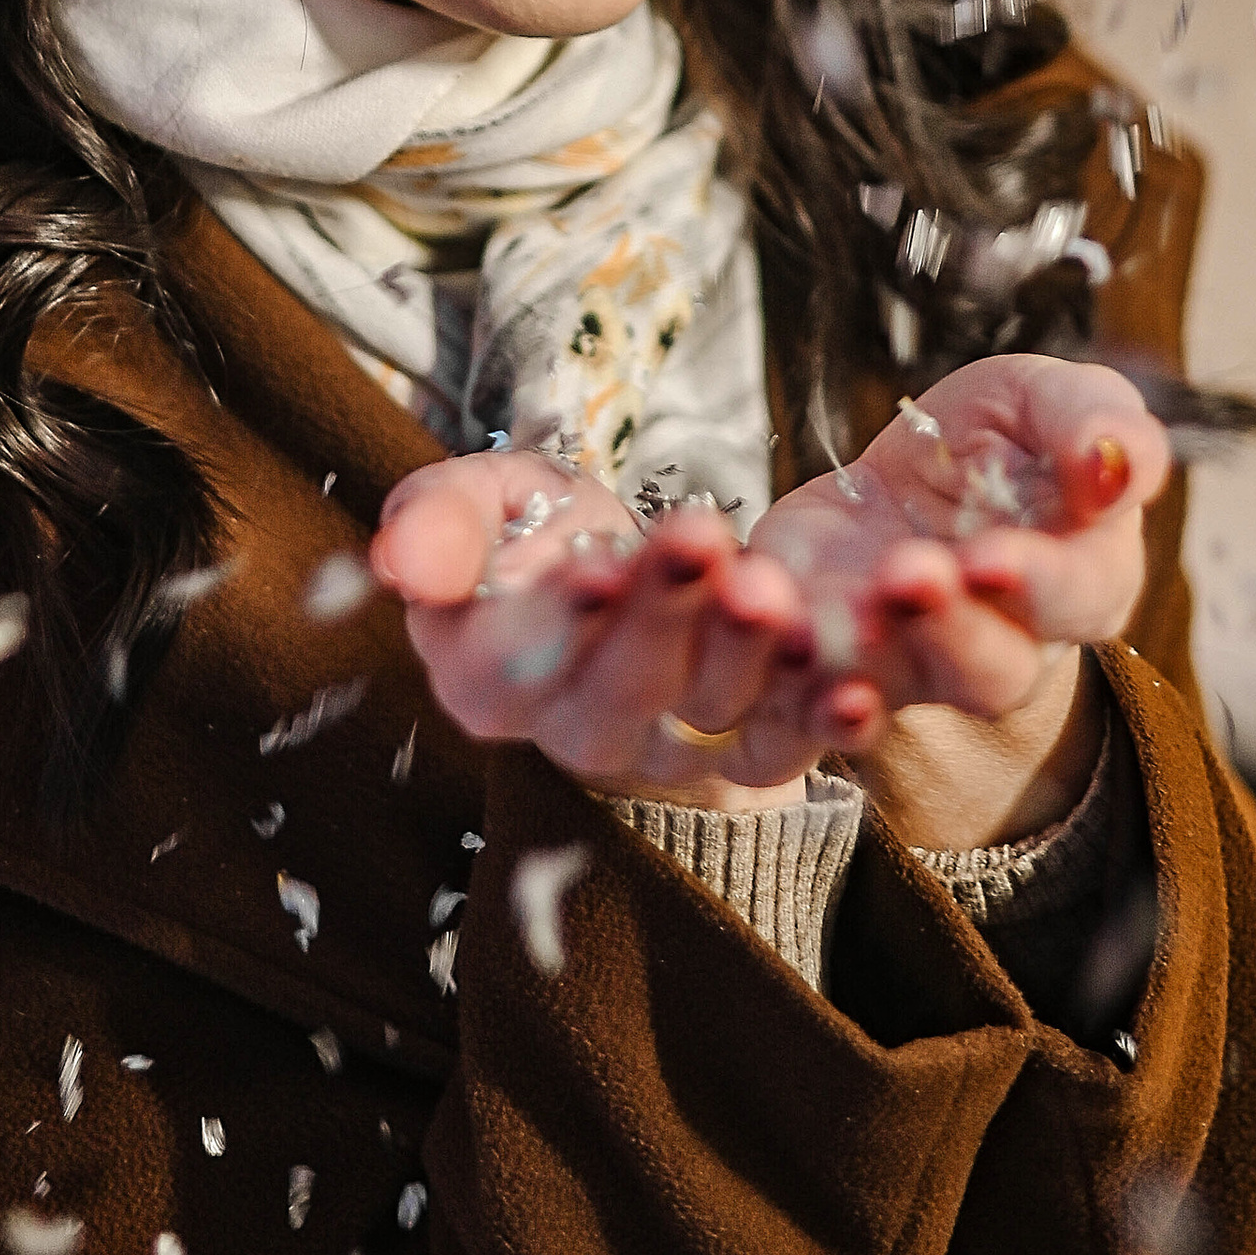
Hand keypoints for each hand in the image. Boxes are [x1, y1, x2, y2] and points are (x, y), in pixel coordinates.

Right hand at [371, 451, 870, 811]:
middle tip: (699, 542)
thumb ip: (437, 523)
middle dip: (661, 616)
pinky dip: (821, 722)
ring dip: (747, 654)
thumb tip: (397, 559)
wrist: (609, 560)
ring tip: (774, 586)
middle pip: (617, 690)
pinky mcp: (742, 753)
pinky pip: (782, 749)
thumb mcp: (476, 501)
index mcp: (487, 677)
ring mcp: (664, 751)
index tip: (594, 568)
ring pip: (707, 714)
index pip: (514, 662)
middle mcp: (574, 732)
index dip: (556, 620)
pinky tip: (857, 685)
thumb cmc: (529, 529)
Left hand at [750, 356, 1168, 848]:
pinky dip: (763, 668)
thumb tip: (1112, 459)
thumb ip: (1092, 420)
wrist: (908, 475)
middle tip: (907, 574)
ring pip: (884, 691)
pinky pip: (792, 697)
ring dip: (847, 659)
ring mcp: (903, 669)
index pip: (1076, 600)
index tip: (989, 554)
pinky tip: (749, 617)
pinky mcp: (817, 667)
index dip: (1038, 584)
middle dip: (945, 627)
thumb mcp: (1047, 400)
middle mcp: (998, 650)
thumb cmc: (1003, 439)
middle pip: (986, 673)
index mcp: (1080, 583)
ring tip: (811, 619)